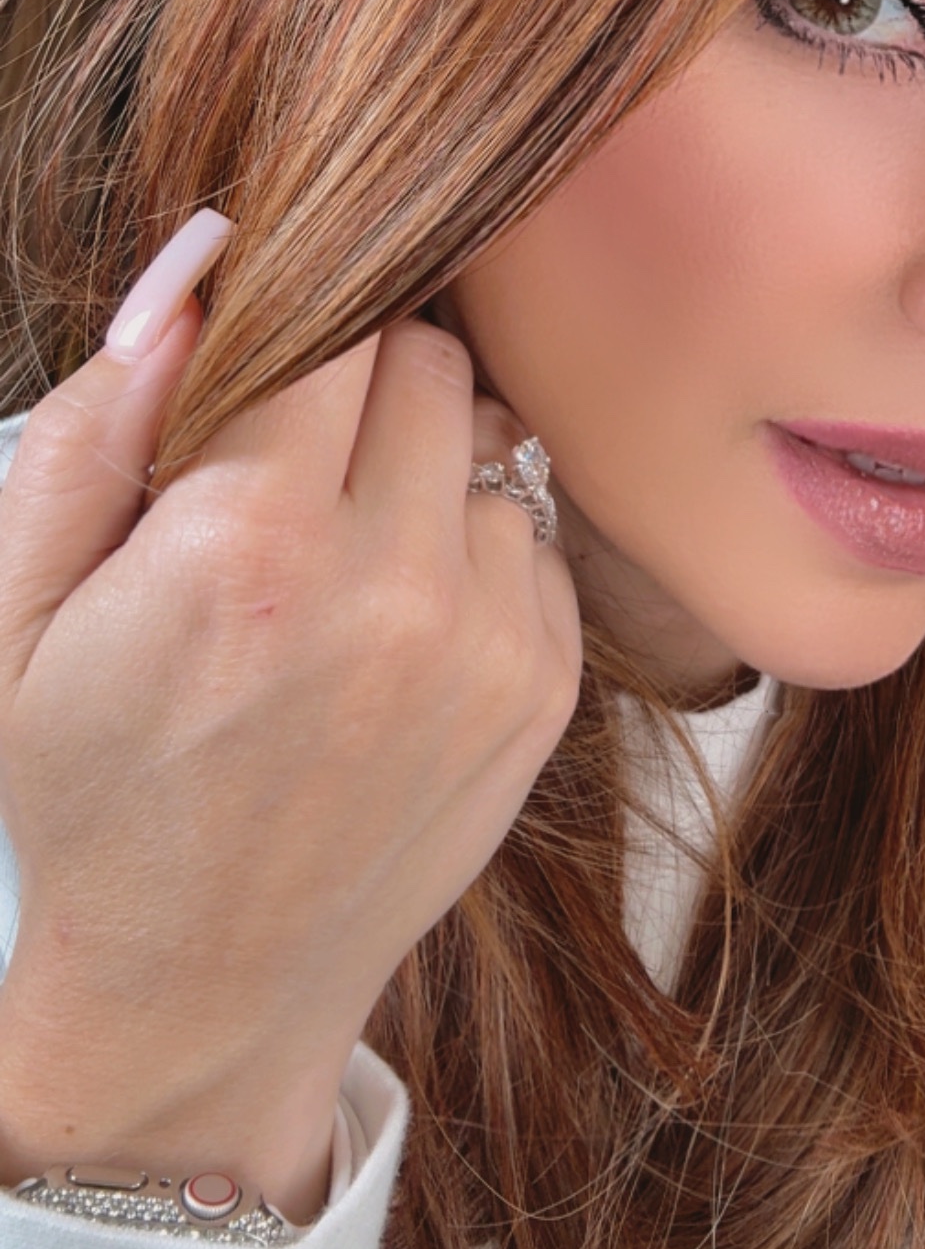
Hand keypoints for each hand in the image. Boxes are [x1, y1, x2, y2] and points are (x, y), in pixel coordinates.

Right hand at [0, 211, 581, 1219]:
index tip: (259, 357)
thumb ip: (96, 419)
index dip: (289, 319)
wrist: (200, 987)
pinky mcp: (548, 685)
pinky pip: (529, 528)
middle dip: (353, 378)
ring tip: (337, 547)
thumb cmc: (96, 783)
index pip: (328, 315)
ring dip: (416, 457)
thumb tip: (201, 262)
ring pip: (485, 433)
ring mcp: (488, 641)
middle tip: (285, 458)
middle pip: (423, 354)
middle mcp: (392, 587)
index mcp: (248, 548)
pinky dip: (467, 541)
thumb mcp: (23, 604)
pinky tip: (392, 614)